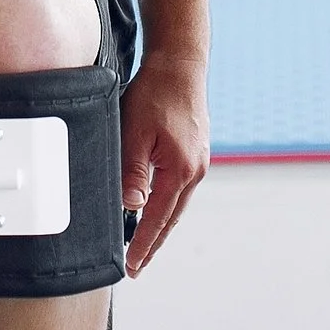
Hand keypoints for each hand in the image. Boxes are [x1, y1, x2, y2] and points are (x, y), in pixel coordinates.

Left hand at [118, 52, 207, 276]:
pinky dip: (166, 203)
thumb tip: (131, 206)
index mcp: (181, 170)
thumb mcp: (134, 132)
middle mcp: (195, 170)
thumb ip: (132, 171)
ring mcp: (198, 160)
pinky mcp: (195, 150)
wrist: (180, 63)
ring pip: (176, 203)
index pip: (156, 219)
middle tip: (137, 265)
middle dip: (153, 242)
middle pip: (170, 217)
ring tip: (143, 243)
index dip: (142, 244)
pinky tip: (155, 205)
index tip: (131, 266)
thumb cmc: (155, 93)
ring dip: (160, 224)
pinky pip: (179, 186)